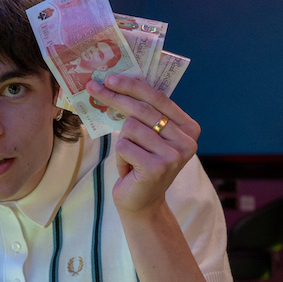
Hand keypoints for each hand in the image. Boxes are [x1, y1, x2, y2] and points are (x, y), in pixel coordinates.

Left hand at [87, 74, 200, 213]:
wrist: (142, 203)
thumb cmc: (141, 164)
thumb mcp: (149, 136)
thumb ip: (145, 113)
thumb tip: (117, 82)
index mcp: (189, 128)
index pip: (158, 98)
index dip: (132, 86)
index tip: (110, 78)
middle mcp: (186, 141)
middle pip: (143, 109)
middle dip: (115, 97)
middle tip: (93, 88)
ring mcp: (173, 156)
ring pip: (130, 128)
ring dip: (122, 142)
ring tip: (130, 157)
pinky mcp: (156, 168)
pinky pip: (124, 146)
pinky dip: (120, 157)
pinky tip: (129, 169)